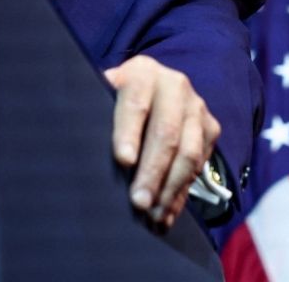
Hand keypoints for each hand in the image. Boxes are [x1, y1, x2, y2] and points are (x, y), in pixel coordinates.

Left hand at [104, 55, 220, 229]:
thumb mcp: (103, 94)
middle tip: (138, 202)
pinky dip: (182, 193)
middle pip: (166, 133)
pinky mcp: (210, 128)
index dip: (128, 133)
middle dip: (152, 172)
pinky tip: (167, 212)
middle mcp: (174, 85)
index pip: (135, 103)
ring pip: (188, 153)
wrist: (152, 86)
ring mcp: (196, 106)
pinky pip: (199, 165)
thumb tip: (78, 144)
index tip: (122, 161)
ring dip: (170, 189)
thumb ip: (96, 112)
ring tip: (152, 215)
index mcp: (141, 73)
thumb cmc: (116, 98)